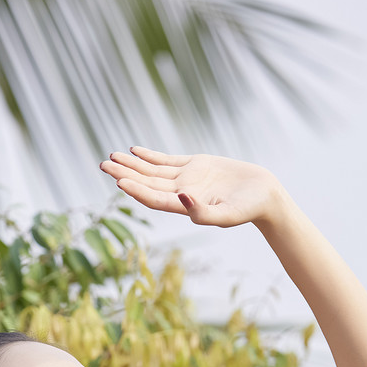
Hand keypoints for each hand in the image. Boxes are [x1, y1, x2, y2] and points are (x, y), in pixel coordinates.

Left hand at [99, 147, 286, 227]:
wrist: (264, 195)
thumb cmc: (249, 209)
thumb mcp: (228, 215)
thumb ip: (203, 213)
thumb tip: (181, 200)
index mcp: (186, 207)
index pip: (155, 199)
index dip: (136, 190)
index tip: (119, 181)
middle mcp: (182, 193)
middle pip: (147, 183)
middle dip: (125, 174)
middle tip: (102, 164)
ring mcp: (187, 179)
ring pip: (153, 171)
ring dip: (132, 164)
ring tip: (111, 157)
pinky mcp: (196, 165)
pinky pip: (167, 161)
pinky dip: (150, 156)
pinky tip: (134, 151)